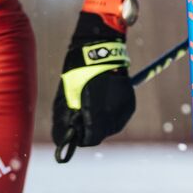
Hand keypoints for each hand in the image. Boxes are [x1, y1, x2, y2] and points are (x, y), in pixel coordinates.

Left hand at [52, 12, 134, 160]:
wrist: (100, 51)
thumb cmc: (78, 73)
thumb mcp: (66, 97)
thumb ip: (65, 120)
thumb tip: (61, 140)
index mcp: (97, 114)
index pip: (89, 139)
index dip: (79, 135)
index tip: (74, 125)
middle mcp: (114, 116)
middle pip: (100, 135)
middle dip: (90, 128)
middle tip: (82, 112)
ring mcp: (124, 111)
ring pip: (110, 128)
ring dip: (101, 122)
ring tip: (94, 104)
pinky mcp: (130, 106)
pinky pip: (119, 119)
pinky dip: (111, 114)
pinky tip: (104, 102)